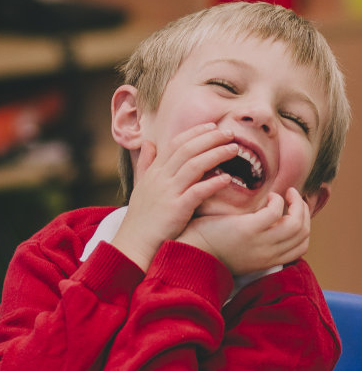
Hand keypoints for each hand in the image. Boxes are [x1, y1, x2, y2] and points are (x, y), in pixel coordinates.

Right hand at [111, 123, 236, 270]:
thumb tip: (148, 143)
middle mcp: (160, 179)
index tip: (213, 127)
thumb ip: (146, 164)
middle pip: (187, 150)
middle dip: (211, 138)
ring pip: (194, 165)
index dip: (195, 132)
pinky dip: (213, 183)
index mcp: (153, 172)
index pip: (176, 144)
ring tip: (235, 149)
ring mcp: (167, 193)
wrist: (134, 243)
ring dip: (216, 154)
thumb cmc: (141, 218)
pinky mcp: (176, 210)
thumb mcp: (140, 186)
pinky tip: (227, 178)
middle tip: (230, 133)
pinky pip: (197, 192)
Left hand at [178, 187, 310, 274]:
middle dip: (304, 213)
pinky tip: (268, 196)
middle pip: (303, 235)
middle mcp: (267, 255)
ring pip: (297, 224)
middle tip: (295, 198)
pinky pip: (276, 212)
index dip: (305, 228)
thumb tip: (268, 224)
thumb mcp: (240, 252)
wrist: (188, 252)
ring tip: (287, 193)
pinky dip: (277, 201)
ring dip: (296, 204)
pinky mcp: (248, 230)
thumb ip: (256, 243)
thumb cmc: (209, 247)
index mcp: (266, 261)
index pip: (300, 248)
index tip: (296, 213)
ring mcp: (259, 243)